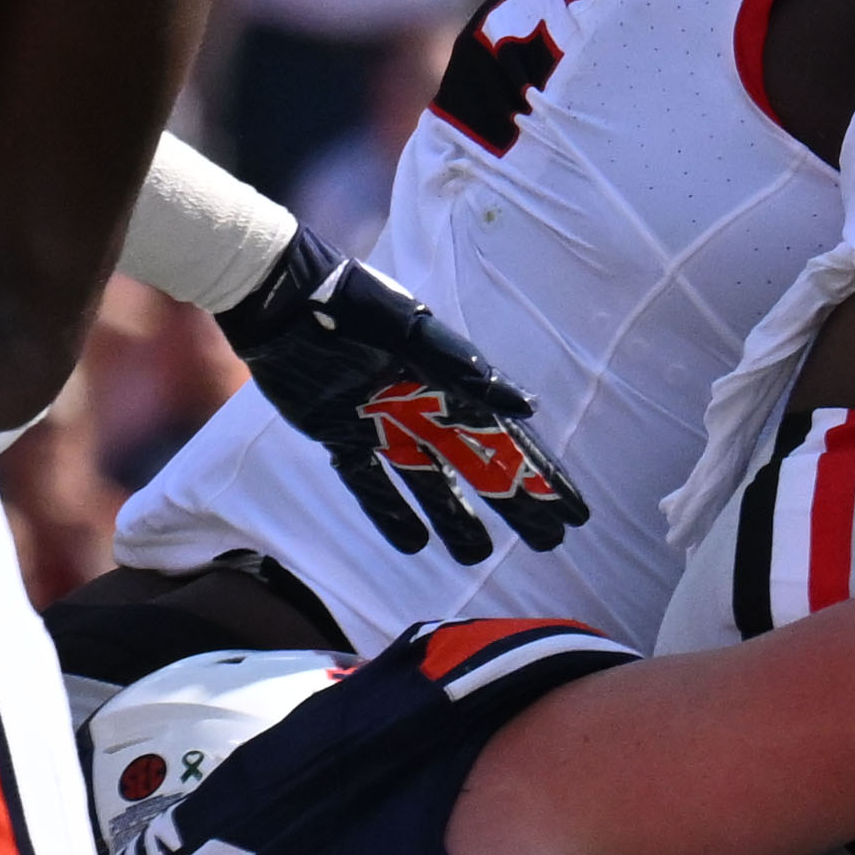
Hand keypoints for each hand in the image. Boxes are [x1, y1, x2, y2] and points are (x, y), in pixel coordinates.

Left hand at [221, 234, 585, 565]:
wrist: (280, 298)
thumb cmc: (352, 307)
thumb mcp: (412, 332)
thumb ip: (463, 370)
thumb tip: (526, 408)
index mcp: (451, 387)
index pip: (510, 443)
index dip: (544, 478)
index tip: (575, 513)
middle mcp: (425, 411)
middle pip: (480, 468)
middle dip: (515, 504)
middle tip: (547, 542)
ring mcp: (384, 426)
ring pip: (430, 483)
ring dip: (455, 518)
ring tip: (476, 556)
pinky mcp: (341, 434)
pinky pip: (371, 483)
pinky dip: (390, 512)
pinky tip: (412, 544)